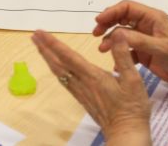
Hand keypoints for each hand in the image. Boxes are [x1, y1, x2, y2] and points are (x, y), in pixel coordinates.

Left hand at [32, 30, 151, 145]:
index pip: (69, 56)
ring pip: (59, 73)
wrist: (125, 133)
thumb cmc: (131, 108)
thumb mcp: (133, 80)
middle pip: (59, 64)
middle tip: (34, 35)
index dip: (54, 43)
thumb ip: (123, 56)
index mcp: (93, 76)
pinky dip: (57, 70)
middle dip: (45, 48)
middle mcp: (83, 83)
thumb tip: (118, 35)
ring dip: (48, 58)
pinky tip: (56, 69)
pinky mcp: (83, 99)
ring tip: (40, 47)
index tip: (41, 33)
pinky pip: (64, 81)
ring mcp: (81, 92)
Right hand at [93, 0, 167, 90]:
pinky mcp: (145, 53)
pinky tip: (115, 62)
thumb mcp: (161, 48)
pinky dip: (120, 54)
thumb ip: (139, 40)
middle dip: (107, 24)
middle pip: (122, 18)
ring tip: (102, 50)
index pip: (127, 8)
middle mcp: (147, 26)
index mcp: (152, 18)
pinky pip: (127, 50)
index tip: (98, 21)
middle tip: (95, 34)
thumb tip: (116, 34)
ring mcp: (145, 39)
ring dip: (111, 40)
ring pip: (122, 34)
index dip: (111, 12)